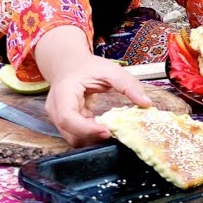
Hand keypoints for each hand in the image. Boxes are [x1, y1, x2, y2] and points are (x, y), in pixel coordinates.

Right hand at [34, 25, 152, 145]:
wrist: (69, 64)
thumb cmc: (88, 67)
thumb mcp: (110, 70)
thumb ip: (128, 84)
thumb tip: (146, 103)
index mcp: (63, 92)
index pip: (68, 117)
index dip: (86, 128)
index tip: (107, 131)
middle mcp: (55, 108)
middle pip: (69, 132)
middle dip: (92, 136)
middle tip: (114, 132)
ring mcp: (57, 117)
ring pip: (72, 137)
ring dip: (91, 138)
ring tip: (110, 129)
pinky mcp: (64, 123)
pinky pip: (76, 135)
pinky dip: (90, 135)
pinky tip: (104, 128)